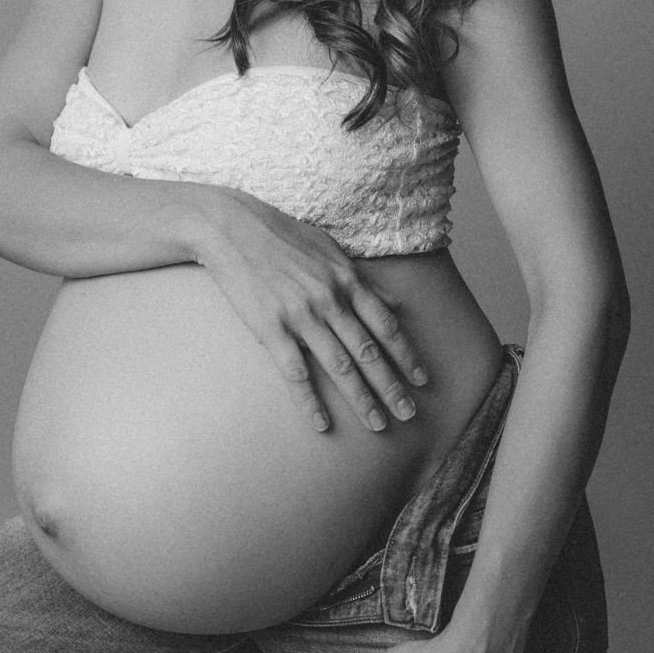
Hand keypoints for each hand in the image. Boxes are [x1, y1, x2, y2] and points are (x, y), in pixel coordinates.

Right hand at [193, 188, 428, 432]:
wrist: (231, 228)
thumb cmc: (282, 235)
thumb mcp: (330, 250)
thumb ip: (364, 280)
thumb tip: (396, 303)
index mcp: (346, 280)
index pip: (385, 325)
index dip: (406, 355)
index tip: (422, 379)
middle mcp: (329, 299)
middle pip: (368, 351)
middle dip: (391, 386)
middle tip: (408, 414)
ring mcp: (300, 315)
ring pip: (339, 366)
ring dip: (361, 399)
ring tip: (378, 425)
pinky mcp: (271, 328)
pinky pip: (296, 372)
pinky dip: (310, 401)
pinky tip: (322, 424)